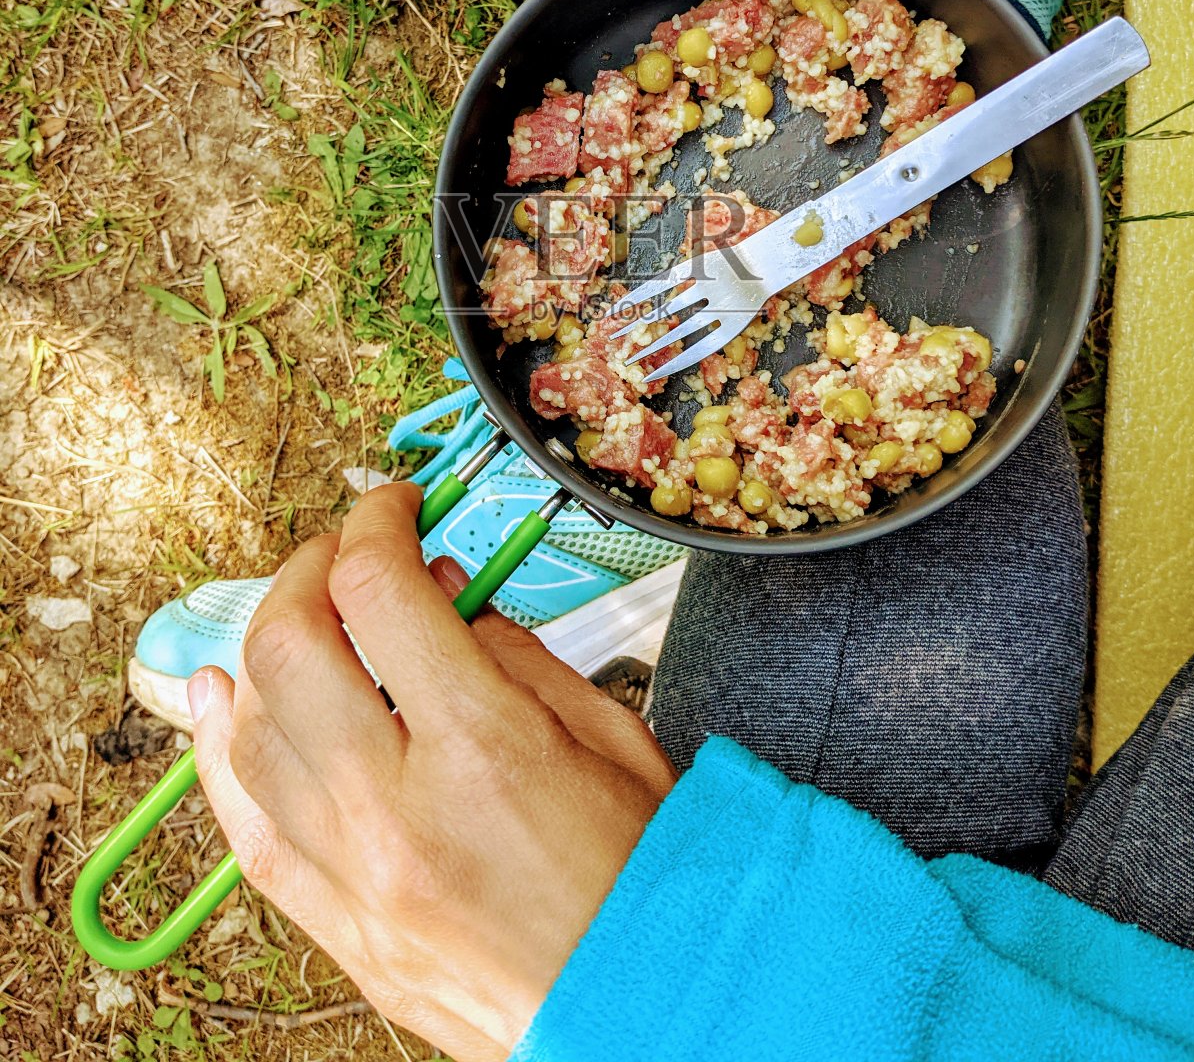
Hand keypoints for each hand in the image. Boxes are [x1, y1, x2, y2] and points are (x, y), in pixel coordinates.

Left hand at [189, 484, 676, 1060]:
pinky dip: (223, 755)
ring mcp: (357, 878)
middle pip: (290, 647)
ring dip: (263, 652)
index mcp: (482, 747)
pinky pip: (250, 833)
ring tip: (296, 616)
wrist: (649, 1008)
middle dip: (309, 571)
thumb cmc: (648, 875)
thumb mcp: (609, 732)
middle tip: (344, 554)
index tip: (391, 508)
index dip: (376, 522)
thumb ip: (514, 649)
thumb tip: (441, 590)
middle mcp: (399, 810)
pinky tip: (221, 705)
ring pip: (253, 733)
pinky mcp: (344, 931)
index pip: (380, 590)